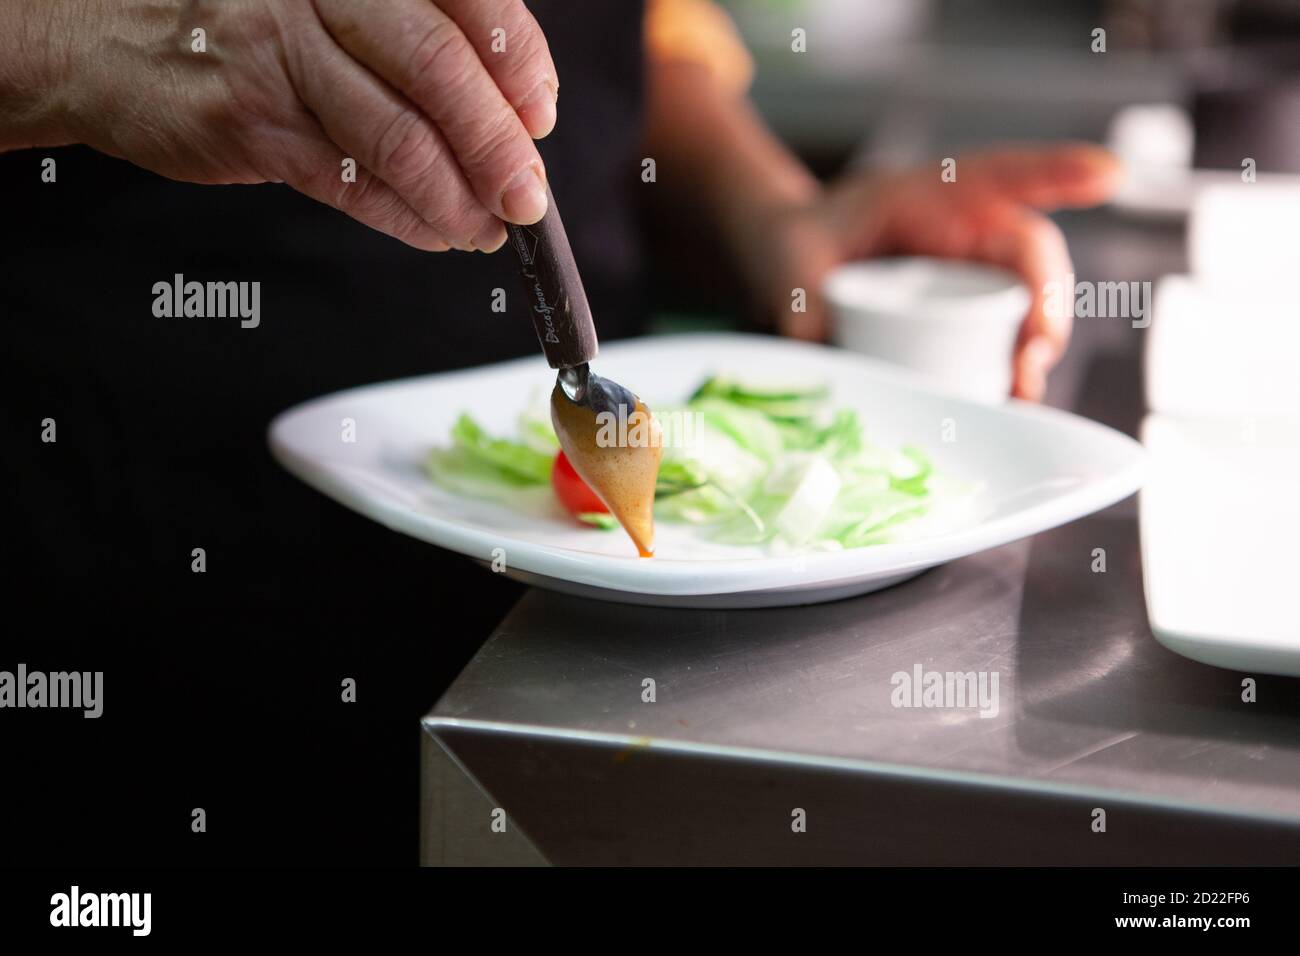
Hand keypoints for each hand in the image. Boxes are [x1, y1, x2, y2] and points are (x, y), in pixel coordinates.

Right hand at [2, 0, 559, 250]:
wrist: (103, 36)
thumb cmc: (242, 19)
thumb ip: (414, 34)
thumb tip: (514, 112)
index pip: (468, 2)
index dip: (519, 66)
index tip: (541, 117)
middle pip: (438, 70)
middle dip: (497, 146)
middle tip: (529, 196)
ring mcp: (279, 53)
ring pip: (396, 136)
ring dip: (456, 197)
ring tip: (488, 228)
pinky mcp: (250, 121)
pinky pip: (350, 183)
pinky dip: (404, 217)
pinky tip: (435, 232)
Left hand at [750, 145, 1120, 399]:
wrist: (793, 264)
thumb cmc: (803, 242)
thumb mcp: (793, 256)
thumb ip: (803, 297)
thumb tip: (818, 346)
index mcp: (934, 194)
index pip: (1003, 174)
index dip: (1058, 173)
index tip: (1108, 175)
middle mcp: (968, 233)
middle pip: (1029, 257)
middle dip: (1046, 301)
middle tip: (1035, 349)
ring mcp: (973, 280)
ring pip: (1026, 306)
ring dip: (1034, 349)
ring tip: (1023, 388)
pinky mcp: (966, 323)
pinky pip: (1002, 343)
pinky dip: (1011, 374)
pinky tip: (1009, 405)